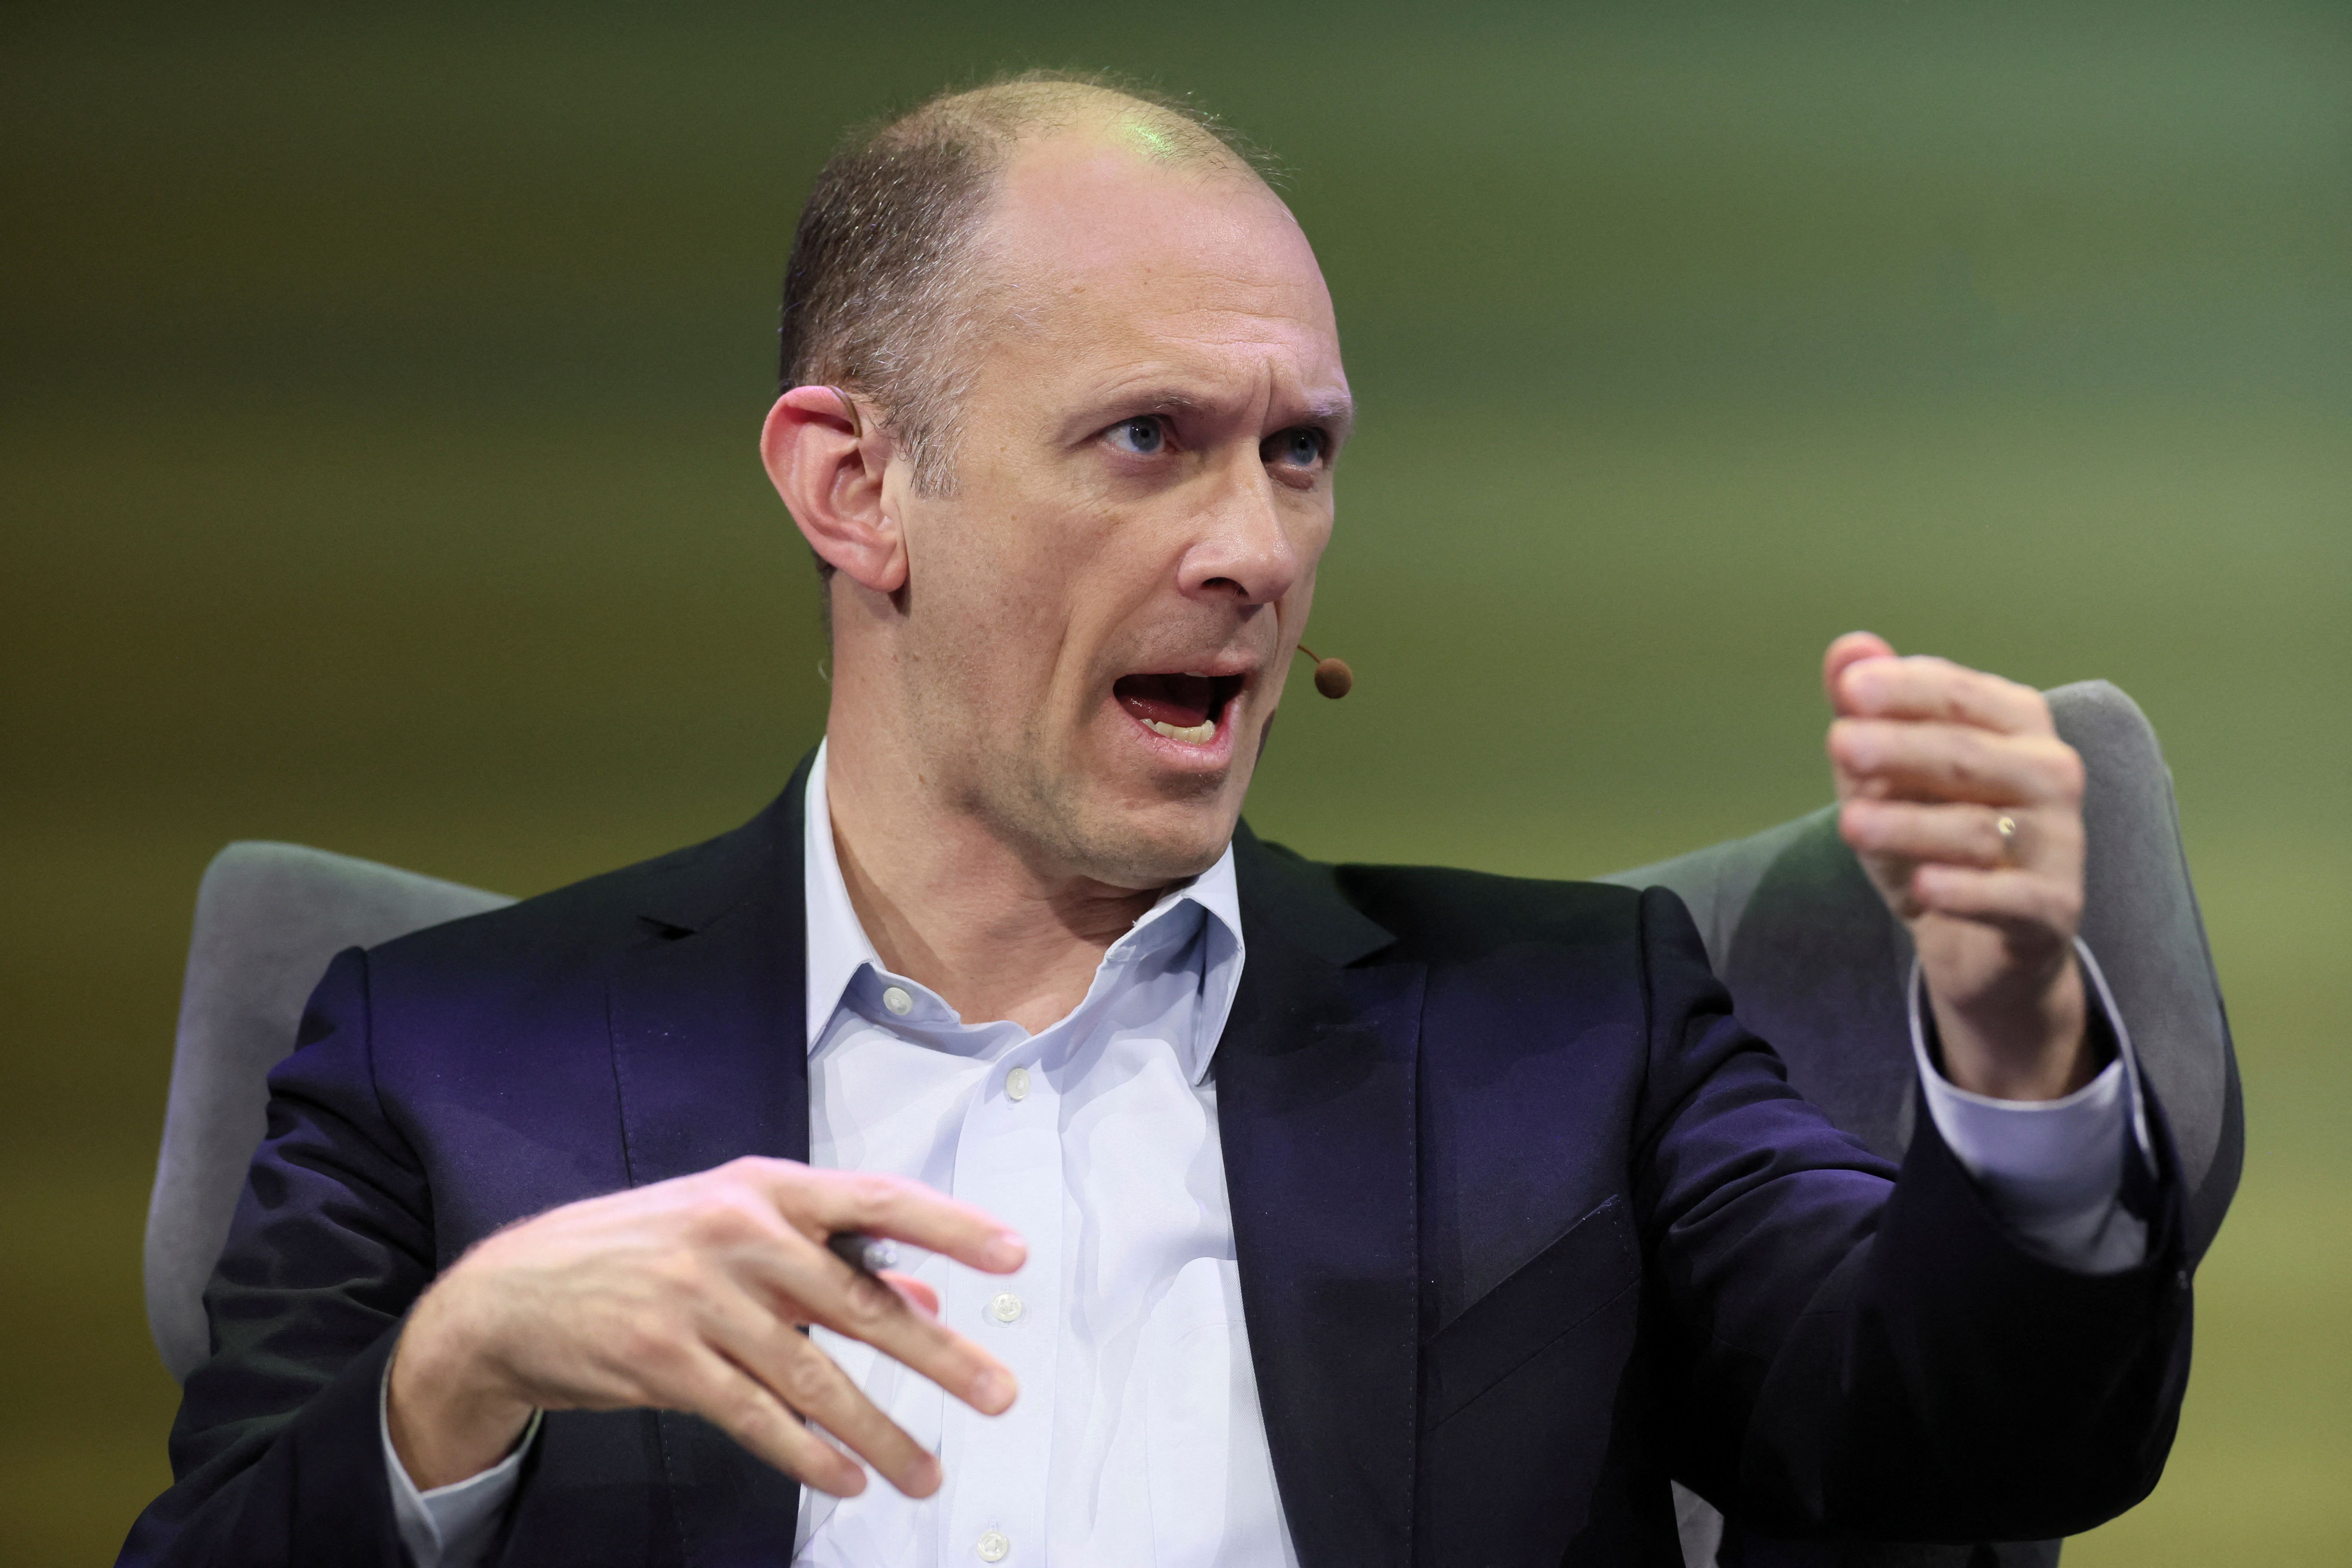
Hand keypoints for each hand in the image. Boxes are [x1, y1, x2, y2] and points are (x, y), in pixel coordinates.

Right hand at [387, 1158, 1024, 1497]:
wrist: (511, 1294)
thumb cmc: (643, 1254)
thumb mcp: (736, 1233)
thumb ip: (833, 1263)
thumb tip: (928, 1302)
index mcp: (763, 1190)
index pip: (874, 1201)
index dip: (949, 1227)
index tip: (1011, 1255)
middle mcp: (738, 1235)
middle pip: (860, 1302)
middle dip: (937, 1357)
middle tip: (997, 1393)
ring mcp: (699, 1299)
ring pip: (814, 1376)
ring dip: (880, 1432)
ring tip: (926, 1473)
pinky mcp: (664, 1360)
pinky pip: (757, 1417)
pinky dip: (809, 1454)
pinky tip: (847, 1478)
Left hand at [1823, 632, 2095, 1099]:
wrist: (1978, 937)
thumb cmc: (1930, 832)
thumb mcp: (1887, 773)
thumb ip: (1871, 711)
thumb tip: (1848, 647)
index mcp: (2016, 724)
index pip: (1959, 695)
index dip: (1905, 690)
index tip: (1848, 688)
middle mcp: (2050, 773)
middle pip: (1968, 756)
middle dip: (1901, 748)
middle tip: (1839, 743)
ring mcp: (2059, 842)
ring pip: (1978, 828)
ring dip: (1910, 825)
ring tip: (1850, 823)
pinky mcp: (2053, 908)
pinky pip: (2010, 898)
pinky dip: (1967, 893)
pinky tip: (1925, 889)